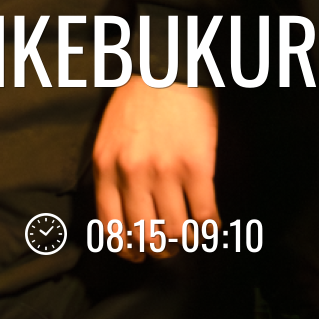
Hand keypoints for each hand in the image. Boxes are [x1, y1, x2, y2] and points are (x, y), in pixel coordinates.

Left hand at [92, 77, 218, 262]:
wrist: (168, 65)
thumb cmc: (139, 97)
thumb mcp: (110, 134)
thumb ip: (112, 171)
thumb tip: (123, 211)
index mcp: (106, 166)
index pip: (111, 228)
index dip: (127, 249)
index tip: (138, 252)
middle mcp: (132, 174)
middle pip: (145, 236)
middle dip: (159, 249)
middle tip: (169, 245)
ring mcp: (165, 171)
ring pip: (175, 232)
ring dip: (185, 240)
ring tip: (191, 234)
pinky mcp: (196, 166)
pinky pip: (203, 215)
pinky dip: (209, 228)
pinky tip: (211, 225)